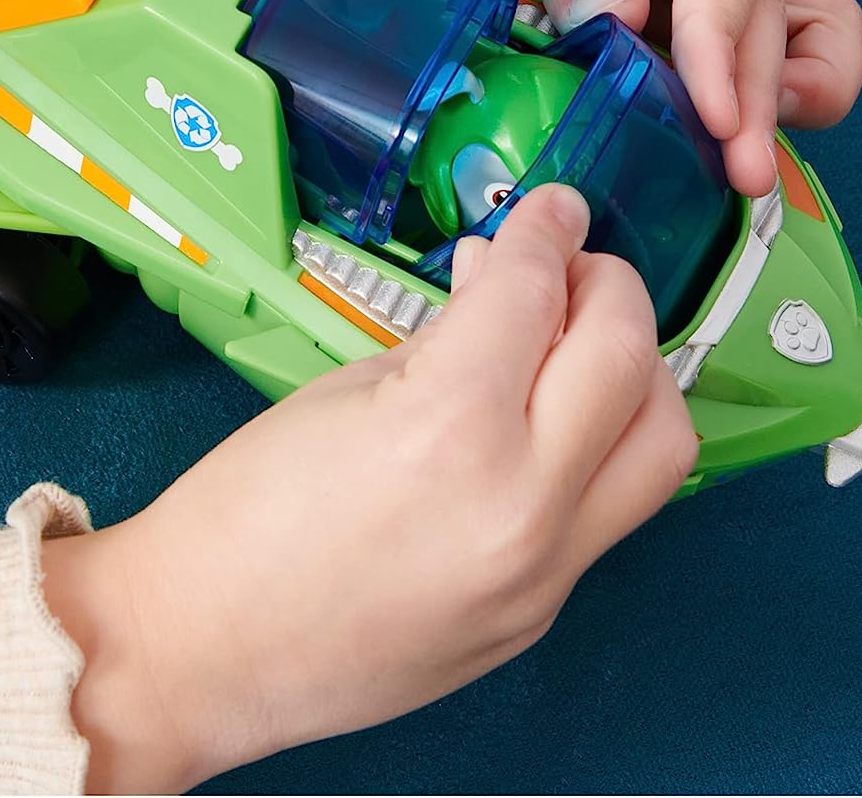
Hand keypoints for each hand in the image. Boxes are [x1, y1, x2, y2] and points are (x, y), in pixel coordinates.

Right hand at [41, 186, 694, 791]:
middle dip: (608, 285)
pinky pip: (614, 507)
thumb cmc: (241, 518)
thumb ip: (449, 335)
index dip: (544, 228)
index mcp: (449, 428)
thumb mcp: (345, 391)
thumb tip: (507, 285)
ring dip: (634, 371)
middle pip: (628, 356)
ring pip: (661, 443)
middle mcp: (520, 503)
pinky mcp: (544, 612)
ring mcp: (543, 571)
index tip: (550, 207)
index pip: (534, 291)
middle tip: (568, 265)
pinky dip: (598, 443)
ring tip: (575, 343)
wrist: (200, 654)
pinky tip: (544, 419)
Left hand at [349, 0, 861, 196]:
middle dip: (751, 100)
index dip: (729, 61)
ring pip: (747, 38)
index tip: (720, 130)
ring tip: (719, 171)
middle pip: (757, 20)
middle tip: (737, 182)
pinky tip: (663, 131)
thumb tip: (621, 37)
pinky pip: (682, 42)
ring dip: (741, 100)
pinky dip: (682, 86)